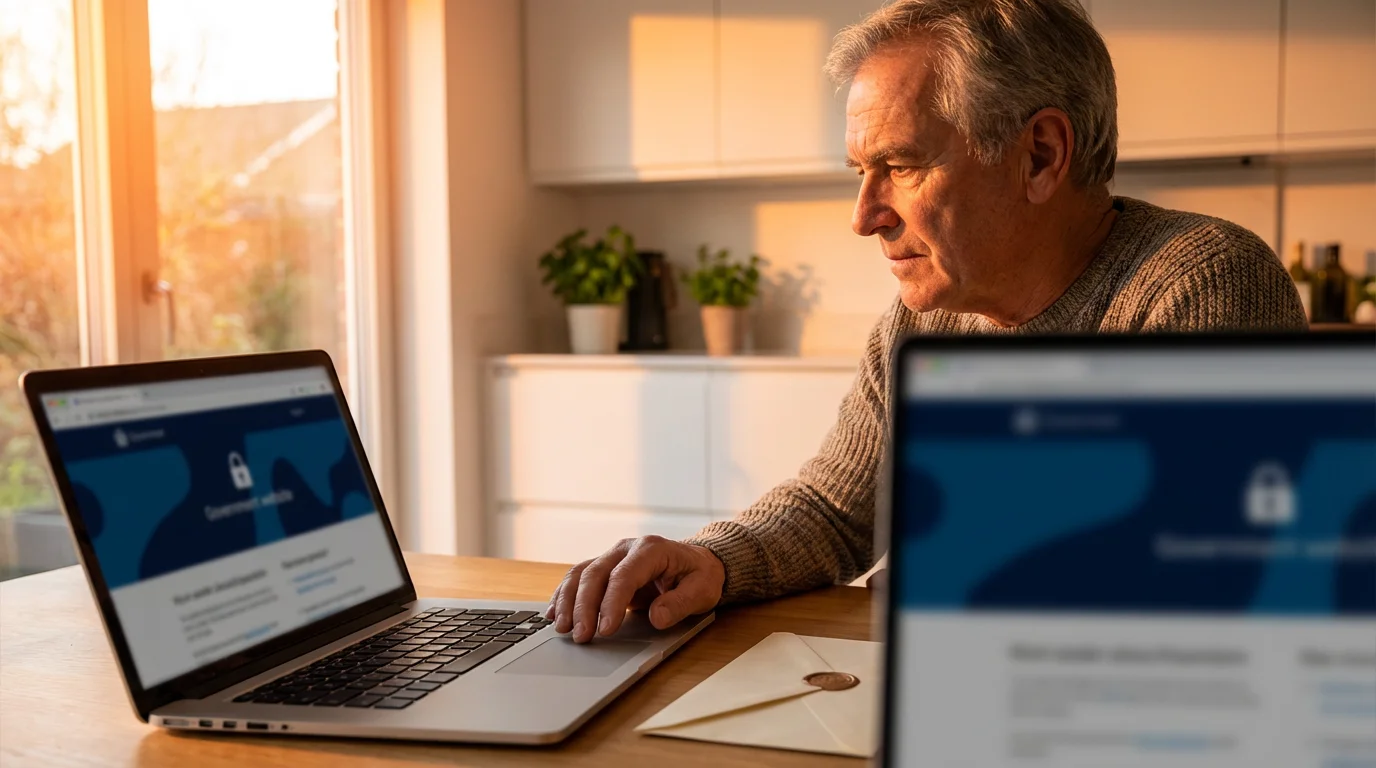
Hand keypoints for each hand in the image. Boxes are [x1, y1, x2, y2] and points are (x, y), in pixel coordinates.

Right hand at [545, 536, 724, 643]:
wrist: (697, 562)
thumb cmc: (700, 576)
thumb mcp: (702, 590)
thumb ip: (681, 603)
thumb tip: (656, 617)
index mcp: (651, 549)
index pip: (624, 576)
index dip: (612, 603)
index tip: (606, 630)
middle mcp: (626, 549)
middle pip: (596, 574)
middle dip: (584, 607)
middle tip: (581, 637)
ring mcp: (612, 556)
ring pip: (581, 574)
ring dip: (567, 601)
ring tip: (561, 628)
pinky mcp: (604, 568)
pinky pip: (578, 578)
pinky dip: (563, 596)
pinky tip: (553, 614)